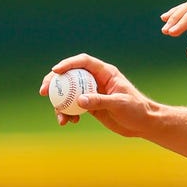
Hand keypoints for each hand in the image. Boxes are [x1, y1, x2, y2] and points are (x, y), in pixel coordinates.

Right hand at [39, 54, 153, 135]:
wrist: (143, 123)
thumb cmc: (136, 109)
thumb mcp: (119, 104)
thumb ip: (100, 101)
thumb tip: (79, 100)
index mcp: (105, 73)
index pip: (83, 62)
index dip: (68, 64)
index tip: (55, 71)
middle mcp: (96, 80)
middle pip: (70, 75)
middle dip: (54, 82)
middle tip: (43, 92)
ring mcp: (92, 92)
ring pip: (69, 92)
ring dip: (59, 103)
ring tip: (60, 117)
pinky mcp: (90, 105)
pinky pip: (73, 106)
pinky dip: (67, 113)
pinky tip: (68, 122)